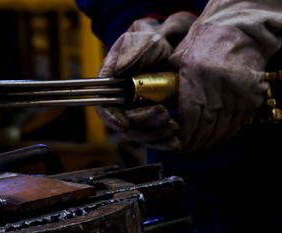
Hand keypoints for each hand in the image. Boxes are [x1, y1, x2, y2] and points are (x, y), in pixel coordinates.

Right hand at [97, 12, 196, 150]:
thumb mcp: (143, 42)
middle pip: (125, 126)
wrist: (171, 49)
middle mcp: (121, 103)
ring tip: (174, 126)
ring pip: (141, 134)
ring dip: (156, 135)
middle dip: (143, 125)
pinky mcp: (153, 120)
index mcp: (112, 86)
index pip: (105, 108)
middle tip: (164, 114)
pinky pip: (155, 138)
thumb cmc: (152, 43)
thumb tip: (117, 72)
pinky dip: (165, 142)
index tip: (125, 123)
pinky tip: (176, 142)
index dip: (112, 118)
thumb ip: (131, 54)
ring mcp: (137, 113)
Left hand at [170, 0, 281, 151]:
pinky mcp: (251, 96)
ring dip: (209, 141)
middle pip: (205, 126)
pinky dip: (225, 133)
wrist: (237, 32)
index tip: (176, 143)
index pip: (189, 116)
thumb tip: (156, 106)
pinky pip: (237, 123)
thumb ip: (169, 83)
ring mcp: (237, 92)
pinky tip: (216, 137)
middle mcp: (218, 86)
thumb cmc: (203, 45)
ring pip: (222, 128)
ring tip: (198, 146)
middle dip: (194, 142)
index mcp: (196, 77)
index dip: (183, 135)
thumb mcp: (179, 60)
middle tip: (185, 149)